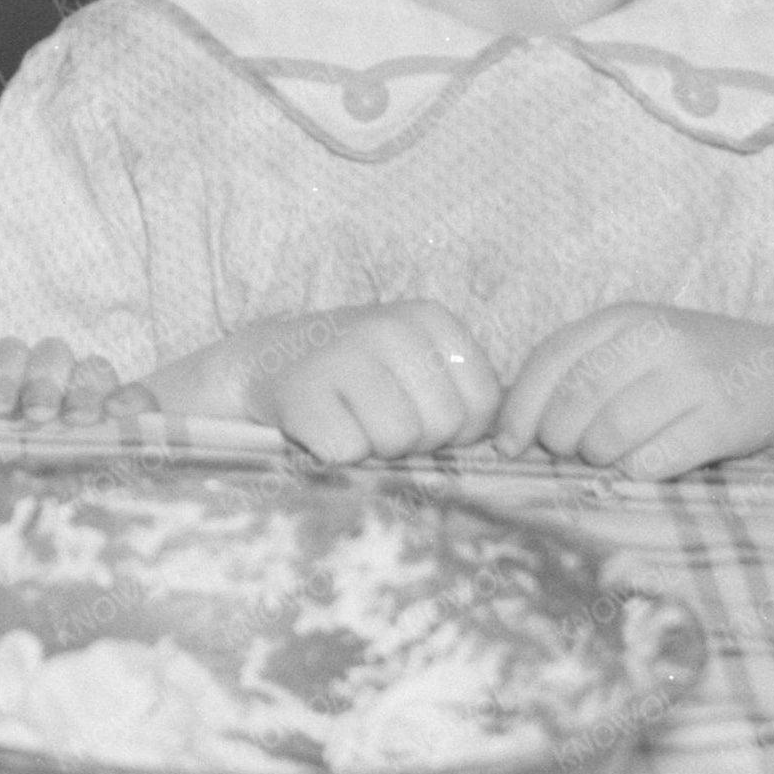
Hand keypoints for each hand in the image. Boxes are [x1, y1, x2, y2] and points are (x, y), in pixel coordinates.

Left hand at [0, 337, 150, 427]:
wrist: (35, 503)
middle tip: (37, 414)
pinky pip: (138, 395)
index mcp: (11, 380)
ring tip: (77, 420)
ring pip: (94, 368)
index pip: (9, 354)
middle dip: (43, 381)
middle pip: (52, 354)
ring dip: (84, 390)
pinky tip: (118, 414)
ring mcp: (92, 397)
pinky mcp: (129, 420)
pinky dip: (132, 398)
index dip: (2, 374)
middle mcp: (53, 380)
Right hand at [185, 302, 502, 462]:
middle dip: (415, 442)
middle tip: (377, 421)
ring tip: (349, 422)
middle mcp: (390, 327)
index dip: (456, 430)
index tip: (418, 415)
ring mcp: (343, 355)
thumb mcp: (416, 364)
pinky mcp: (301, 392)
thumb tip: (509, 446)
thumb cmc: (357, 375)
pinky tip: (317, 427)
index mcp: (430, 318)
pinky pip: (346, 451)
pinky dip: (333, 454)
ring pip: (397, 439)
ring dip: (373, 449)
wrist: (264, 362)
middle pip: (443, 425)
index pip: (483, 405)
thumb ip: (464, 393)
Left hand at [502, 305, 773, 477]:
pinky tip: (644, 465)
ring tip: (609, 456)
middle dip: (559, 438)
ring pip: (611, 433)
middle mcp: (658, 340)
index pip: (550, 360)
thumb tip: (507, 435)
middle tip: (570, 452)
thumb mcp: (631, 349)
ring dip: (597, 457)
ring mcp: (694, 379)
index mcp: (624, 319)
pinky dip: (636, 472)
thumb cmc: (687, 368)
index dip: (520, 409)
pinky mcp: (723, 422)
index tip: (509, 445)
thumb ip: (574, 373)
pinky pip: (654, 461)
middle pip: (576, 400)